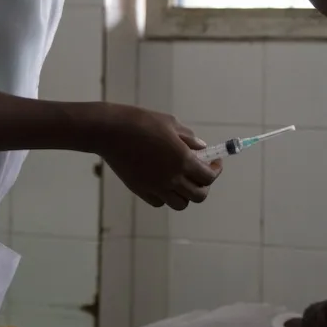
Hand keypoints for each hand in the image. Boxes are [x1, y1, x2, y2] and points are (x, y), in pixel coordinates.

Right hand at [96, 105, 218, 209]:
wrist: (110, 131)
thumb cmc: (142, 121)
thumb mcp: (171, 124)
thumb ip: (189, 138)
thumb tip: (201, 148)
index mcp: (183, 161)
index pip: (209, 177)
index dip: (216, 170)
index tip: (214, 162)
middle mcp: (172, 178)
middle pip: (199, 196)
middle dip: (204, 185)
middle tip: (201, 173)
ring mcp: (155, 187)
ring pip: (180, 204)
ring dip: (186, 194)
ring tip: (183, 179)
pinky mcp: (140, 190)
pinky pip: (159, 202)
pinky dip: (166, 196)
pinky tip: (164, 181)